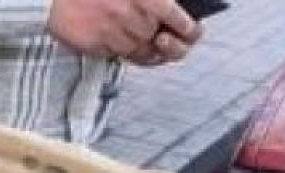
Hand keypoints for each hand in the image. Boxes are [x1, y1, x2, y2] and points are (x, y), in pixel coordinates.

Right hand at [48, 0, 200, 61]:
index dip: (186, 29)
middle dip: (162, 43)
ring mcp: (112, 32)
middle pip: (158, 41)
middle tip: (163, 41)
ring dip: (142, 49)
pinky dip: (120, 51)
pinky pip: (117, 55)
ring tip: (139, 41)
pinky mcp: (95, 44)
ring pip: (138, 52)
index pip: (176, 19)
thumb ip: (153, 2)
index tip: (189, 32)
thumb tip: (175, 15)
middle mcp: (130, 15)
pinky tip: (118, 40)